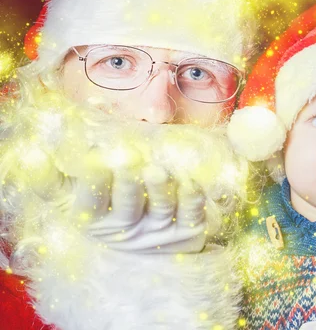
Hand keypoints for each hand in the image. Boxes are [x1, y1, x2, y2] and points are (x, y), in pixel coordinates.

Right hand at [64, 164, 207, 253]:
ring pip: (161, 211)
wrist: (152, 250)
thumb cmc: (109, 212)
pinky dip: (192, 200)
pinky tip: (190, 182)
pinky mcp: (189, 231)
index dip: (94, 185)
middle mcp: (129, 229)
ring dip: (160, 190)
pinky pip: (192, 216)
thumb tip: (33, 157)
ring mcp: (160, 231)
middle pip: (128, 210)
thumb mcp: (76, 201)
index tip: (95, 162)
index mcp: (98, 221)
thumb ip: (54, 181)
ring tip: (157, 171)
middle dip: (127, 187)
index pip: (92, 205)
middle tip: (128, 163)